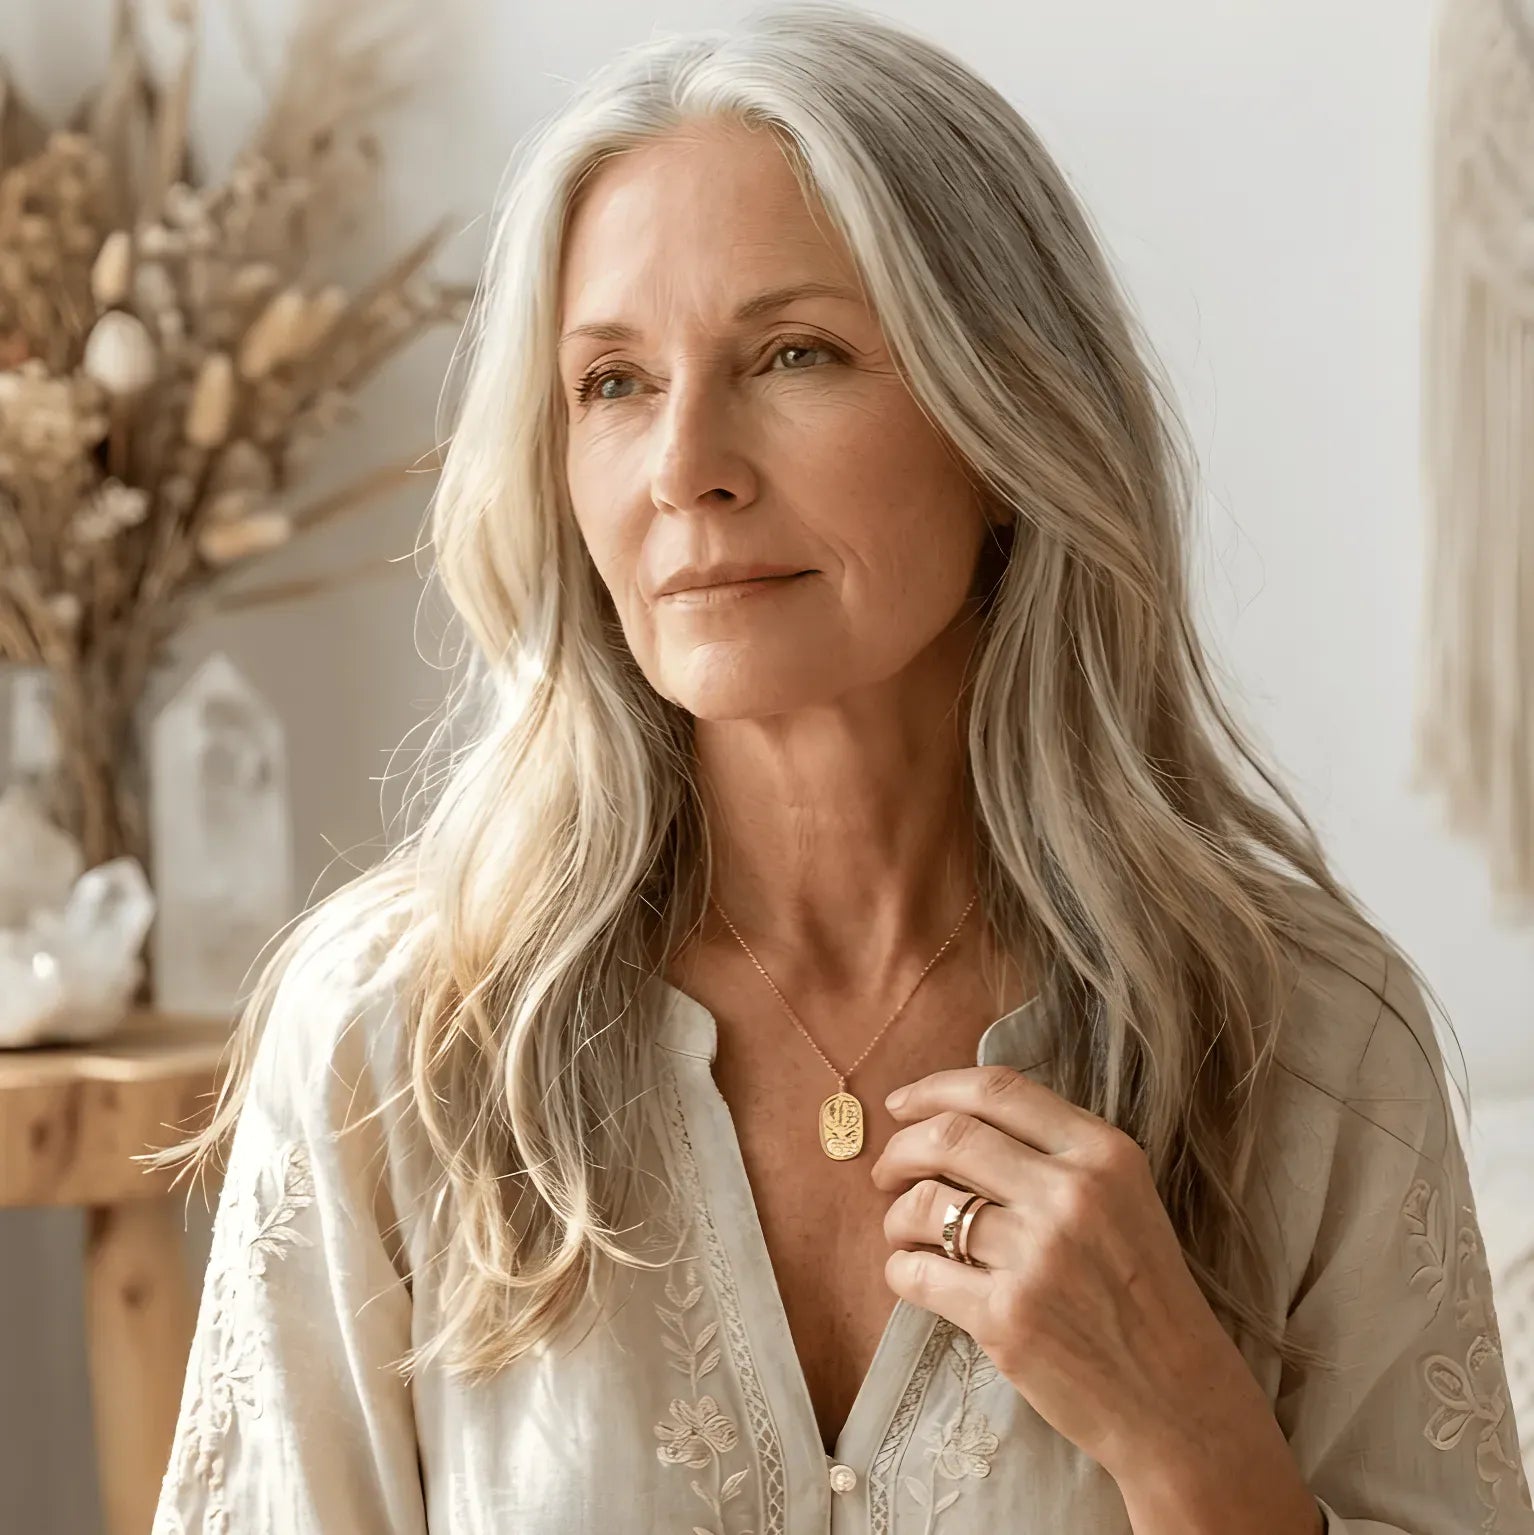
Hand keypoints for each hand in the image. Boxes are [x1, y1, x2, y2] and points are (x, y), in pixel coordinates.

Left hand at [869, 1064, 1287, 1488]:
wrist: (1178, 1400)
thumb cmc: (1143, 1295)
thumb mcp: (1124, 1200)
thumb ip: (1055, 1155)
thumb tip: (953, 1122)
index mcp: (1104, 1154)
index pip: (998, 1090)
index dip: (935, 1089)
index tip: (901, 1105)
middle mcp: (1071, 1194)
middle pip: (949, 1136)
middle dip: (900, 1150)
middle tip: (887, 1173)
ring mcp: (1037, 1256)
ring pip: (924, 1203)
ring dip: (896, 1215)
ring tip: (904, 1232)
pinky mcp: (1005, 1317)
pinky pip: (918, 1273)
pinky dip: (901, 1270)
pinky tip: (914, 1275)